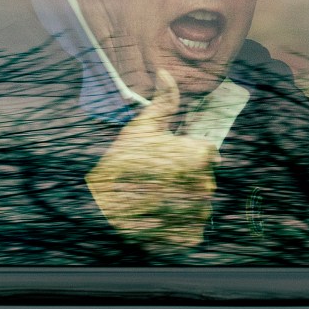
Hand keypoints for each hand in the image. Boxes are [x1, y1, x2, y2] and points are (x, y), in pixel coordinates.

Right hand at [86, 70, 217, 253]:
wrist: (101, 206)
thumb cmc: (123, 162)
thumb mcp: (142, 126)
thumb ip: (163, 101)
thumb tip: (166, 73)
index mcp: (199, 156)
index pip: (207, 153)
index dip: (188, 153)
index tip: (167, 158)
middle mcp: (204, 184)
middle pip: (203, 177)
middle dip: (185, 177)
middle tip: (155, 179)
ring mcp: (197, 212)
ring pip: (198, 202)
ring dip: (182, 201)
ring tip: (154, 198)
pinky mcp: (189, 235)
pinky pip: (191, 228)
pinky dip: (178, 225)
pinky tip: (158, 216)